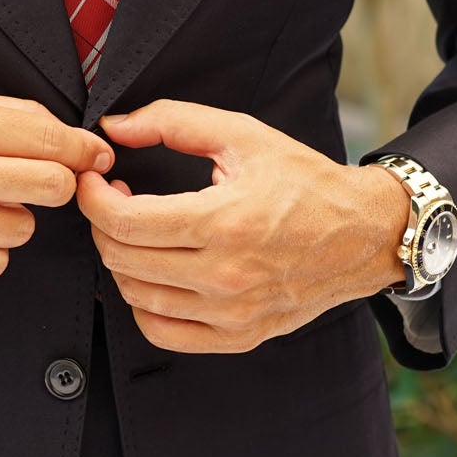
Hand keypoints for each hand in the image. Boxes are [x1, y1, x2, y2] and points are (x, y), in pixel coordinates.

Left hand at [77, 100, 410, 352]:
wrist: (363, 234)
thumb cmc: (305, 183)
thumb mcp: (243, 135)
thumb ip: (173, 121)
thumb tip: (116, 127)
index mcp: (224, 222)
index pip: (125, 222)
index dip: (93, 199)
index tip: (93, 181)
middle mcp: (226, 275)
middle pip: (123, 259)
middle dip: (102, 224)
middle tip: (113, 199)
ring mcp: (231, 313)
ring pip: (136, 296)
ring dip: (120, 261)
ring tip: (136, 232)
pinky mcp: (238, 336)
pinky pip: (162, 332)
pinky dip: (143, 304)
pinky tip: (153, 274)